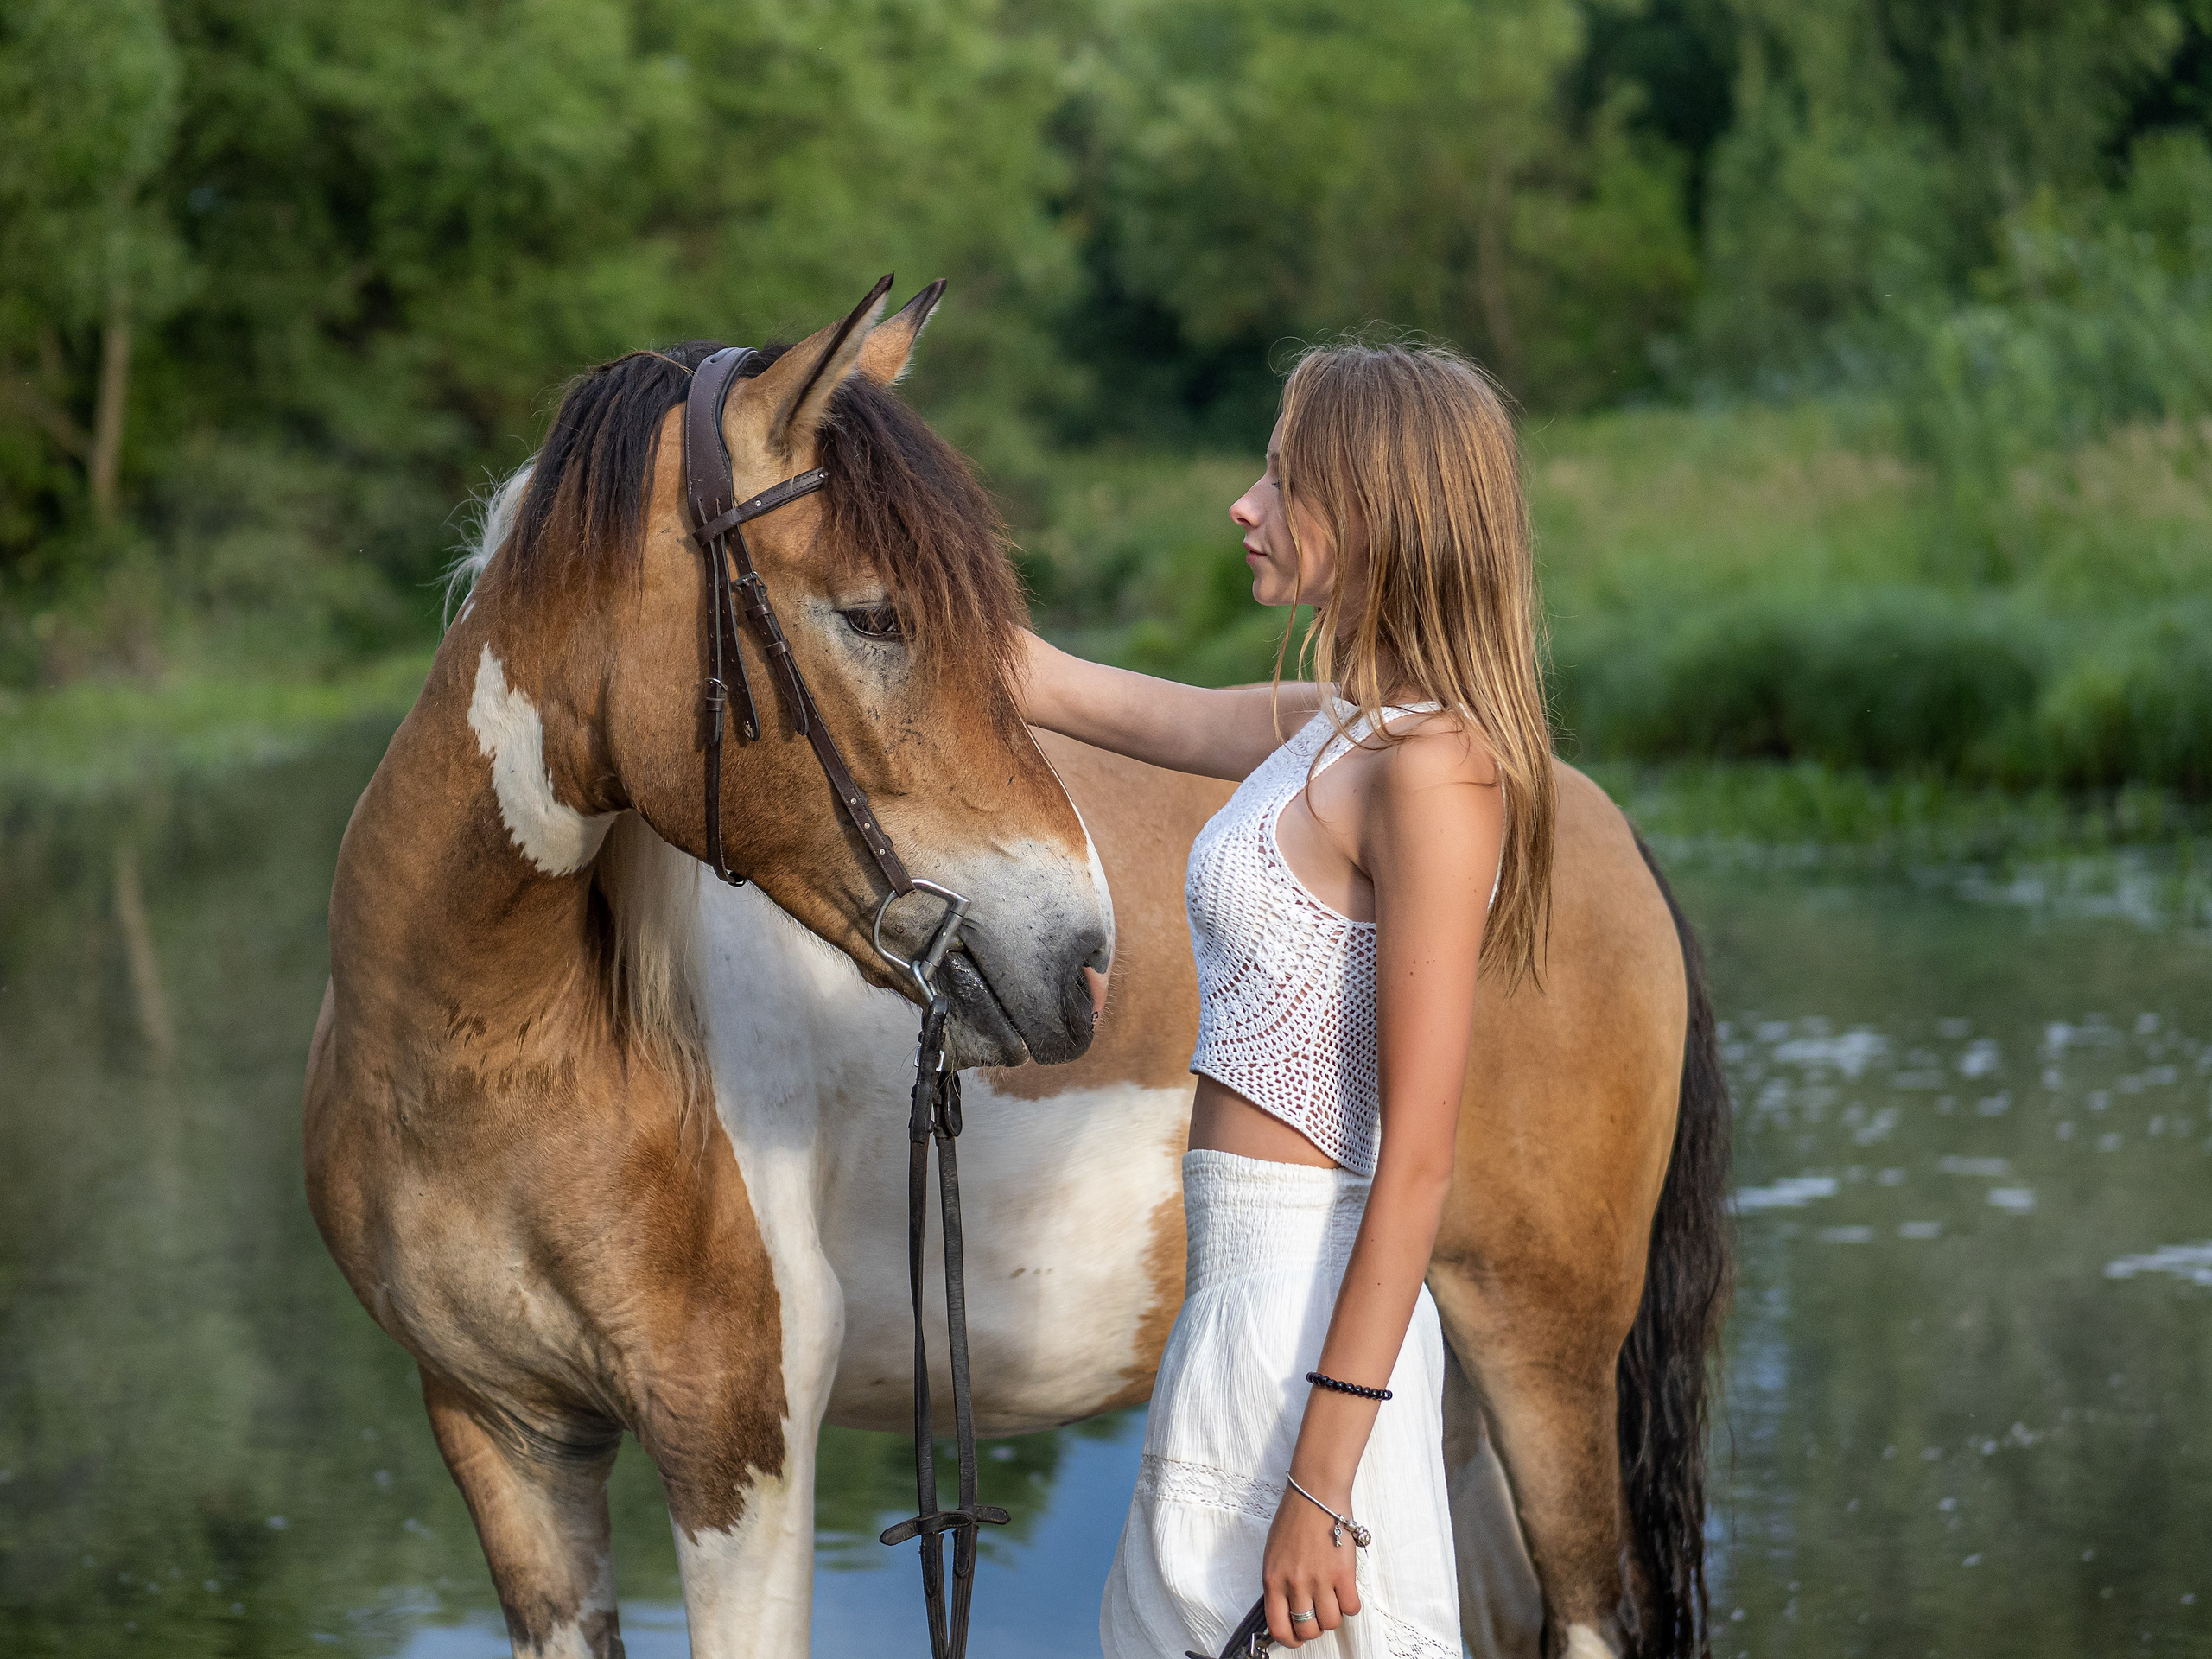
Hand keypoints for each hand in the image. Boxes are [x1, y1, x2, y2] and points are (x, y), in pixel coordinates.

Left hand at [1261, 1479, 1361, 1646]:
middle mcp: (1295, 1583)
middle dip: (1314, 1628)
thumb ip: (1278, 1582)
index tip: (1297, 1636)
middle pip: (1307, 1629)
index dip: (1290, 1639)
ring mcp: (1319, 1579)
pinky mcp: (1343, 1574)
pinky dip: (1351, 1604)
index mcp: (1273, 1579)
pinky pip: (1351, 1607)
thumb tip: (1286, 1608)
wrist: (1316, 1493)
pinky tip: (1346, 1591)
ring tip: (1333, 1599)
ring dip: (1333, 1616)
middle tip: (1318, 1614)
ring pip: (1331, 1622)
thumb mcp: (1274, 1554)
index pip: (1278, 1626)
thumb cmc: (1294, 1519)